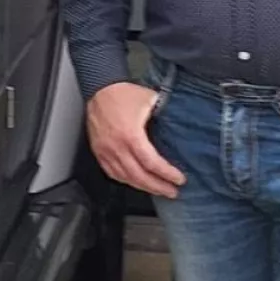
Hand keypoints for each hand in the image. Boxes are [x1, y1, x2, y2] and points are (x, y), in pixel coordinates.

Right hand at [86, 82, 185, 200]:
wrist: (99, 88)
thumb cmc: (123, 93)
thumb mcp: (150, 100)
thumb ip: (164, 114)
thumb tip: (181, 124)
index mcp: (131, 135)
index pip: (151, 163)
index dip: (167, 174)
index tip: (179, 179)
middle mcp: (117, 147)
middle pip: (139, 176)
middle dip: (158, 187)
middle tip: (172, 192)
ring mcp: (105, 151)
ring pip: (125, 178)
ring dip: (143, 187)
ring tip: (157, 190)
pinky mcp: (98, 151)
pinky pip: (112, 173)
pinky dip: (125, 180)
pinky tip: (135, 182)